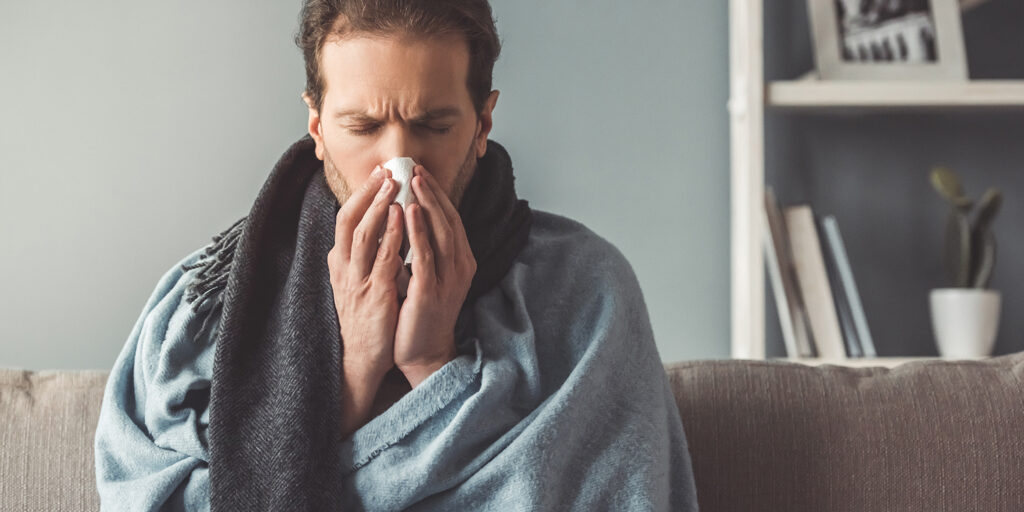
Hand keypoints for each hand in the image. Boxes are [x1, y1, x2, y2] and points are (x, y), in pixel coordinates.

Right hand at [328, 165, 405, 380]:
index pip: (345, 219)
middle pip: (349, 220)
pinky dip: (391, 234)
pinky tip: (402, 217)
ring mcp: (357, 281)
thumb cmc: (366, 317)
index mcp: (340, 263)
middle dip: (367, 193)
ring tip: (393, 184)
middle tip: (385, 170)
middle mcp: (344, 268)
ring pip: (363, 235)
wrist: (362, 358)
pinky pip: (383, 259)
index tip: (377, 173)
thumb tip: (379, 224)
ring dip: (378, 207)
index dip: (360, 194)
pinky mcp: (375, 295)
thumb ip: (366, 255)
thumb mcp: (359, 280)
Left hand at [394, 166, 476, 386]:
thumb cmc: (420, 313)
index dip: (436, 194)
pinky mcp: (430, 291)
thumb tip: (410, 217)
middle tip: (414, 168)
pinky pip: (425, 256)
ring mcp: (447, 279)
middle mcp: (459, 267)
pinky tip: (408, 213)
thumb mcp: (428, 275)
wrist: (423, 353)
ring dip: (427, 204)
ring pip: (440, 233)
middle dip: (431, 192)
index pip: (450, 218)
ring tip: (413, 181)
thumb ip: (425, 249)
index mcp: (460, 261)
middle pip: (448, 220)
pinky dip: (418, 232)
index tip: (419, 172)